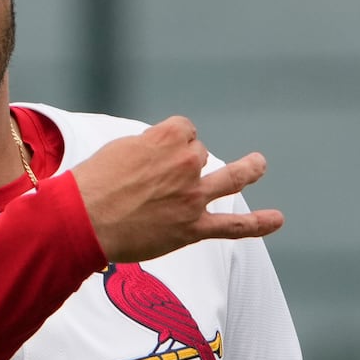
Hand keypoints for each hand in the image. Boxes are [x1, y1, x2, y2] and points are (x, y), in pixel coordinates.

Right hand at [71, 115, 284, 262]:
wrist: (81, 220)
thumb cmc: (92, 184)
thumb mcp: (120, 148)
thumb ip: (150, 148)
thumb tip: (163, 157)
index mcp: (169, 135)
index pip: (186, 131)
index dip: (171, 144)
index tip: (152, 158)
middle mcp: (187, 162)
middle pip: (200, 154)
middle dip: (183, 165)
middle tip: (154, 182)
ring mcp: (193, 196)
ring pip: (233, 177)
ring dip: (249, 169)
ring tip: (259, 165)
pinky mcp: (193, 228)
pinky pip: (233, 226)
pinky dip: (258, 224)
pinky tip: (277, 220)